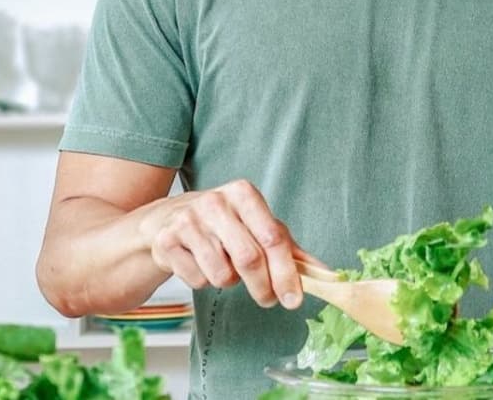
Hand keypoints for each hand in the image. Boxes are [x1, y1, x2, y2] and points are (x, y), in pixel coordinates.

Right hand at [142, 179, 317, 309]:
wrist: (167, 220)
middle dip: (263, 288)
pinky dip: (204, 282)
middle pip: (249, 259)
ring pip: (222, 274)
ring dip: (229, 282)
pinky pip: (197, 280)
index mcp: (243, 194)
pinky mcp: (166, 241)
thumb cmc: (222, 224)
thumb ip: (290, 249)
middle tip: (268, 299)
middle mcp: (215, 202)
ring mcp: (188, 221)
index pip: (273, 238)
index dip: (286, 273)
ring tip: (224, 267)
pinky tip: (199, 264)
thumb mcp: (257, 226)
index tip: (294, 299)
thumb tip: (326, 274)